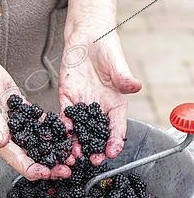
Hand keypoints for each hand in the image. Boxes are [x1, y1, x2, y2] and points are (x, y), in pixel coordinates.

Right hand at [0, 50, 70, 179]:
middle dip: (48, 165)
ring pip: (36, 142)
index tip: (47, 174)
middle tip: (65, 170)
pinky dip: (51, 129)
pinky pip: (38, 123)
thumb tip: (2, 142)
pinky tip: (64, 134)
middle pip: (30, 156)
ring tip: (68, 155)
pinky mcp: (20, 110)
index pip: (16, 160)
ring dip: (52, 150)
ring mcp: (14, 123)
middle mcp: (6, 134)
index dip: (32, 169)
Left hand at [59, 30, 141, 164]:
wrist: (86, 36)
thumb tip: (135, 86)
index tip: (113, 152)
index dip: (115, 140)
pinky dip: (63, 128)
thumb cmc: (106, 47)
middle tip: (92, 160)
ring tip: (74, 155)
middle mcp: (98, 108)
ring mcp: (81, 106)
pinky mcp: (66, 99)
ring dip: (77, 144)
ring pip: (79, 130)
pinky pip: (64, 117)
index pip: (117, 126)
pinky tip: (61, 137)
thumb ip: (123, 77)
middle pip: (97, 134)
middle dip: (95, 149)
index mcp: (114, 103)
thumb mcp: (117, 63)